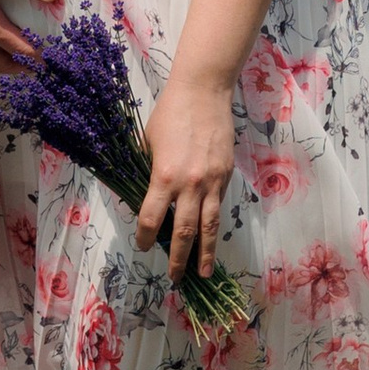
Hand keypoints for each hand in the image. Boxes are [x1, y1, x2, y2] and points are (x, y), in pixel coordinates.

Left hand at [137, 69, 237, 279]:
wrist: (204, 92)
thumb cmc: (169, 114)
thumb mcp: (148, 143)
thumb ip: (147, 172)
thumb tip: (142, 196)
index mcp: (164, 176)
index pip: (152, 218)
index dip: (146, 237)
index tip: (143, 246)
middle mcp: (190, 184)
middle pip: (184, 232)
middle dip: (178, 258)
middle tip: (174, 278)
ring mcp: (212, 182)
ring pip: (209, 227)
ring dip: (205, 254)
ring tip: (203, 274)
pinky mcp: (226, 176)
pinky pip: (218, 207)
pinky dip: (214, 226)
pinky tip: (211, 239)